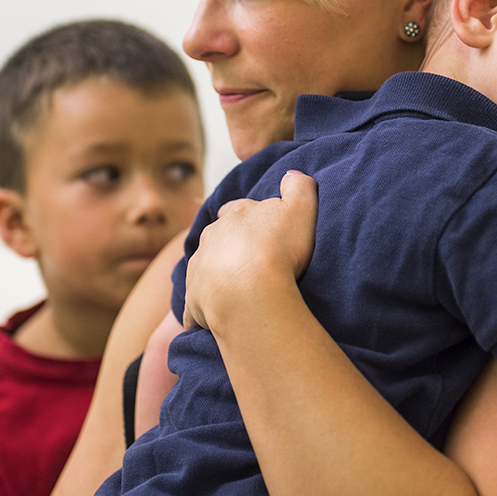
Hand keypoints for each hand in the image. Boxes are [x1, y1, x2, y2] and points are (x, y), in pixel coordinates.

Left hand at [183, 171, 318, 330]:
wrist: (250, 291)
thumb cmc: (278, 250)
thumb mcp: (301, 208)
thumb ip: (299, 187)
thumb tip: (293, 175)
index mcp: (235, 216)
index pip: (239, 209)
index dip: (250, 217)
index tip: (261, 228)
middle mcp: (212, 238)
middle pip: (217, 238)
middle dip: (229, 245)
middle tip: (250, 259)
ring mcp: (200, 269)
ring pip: (205, 268)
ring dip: (216, 276)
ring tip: (236, 289)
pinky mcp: (194, 300)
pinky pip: (196, 306)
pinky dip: (202, 312)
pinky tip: (214, 320)